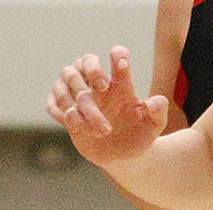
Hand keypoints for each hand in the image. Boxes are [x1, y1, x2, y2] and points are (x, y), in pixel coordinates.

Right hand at [46, 46, 169, 167]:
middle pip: (84, 60)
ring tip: (102, 129)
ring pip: (65, 80)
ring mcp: (78, 97)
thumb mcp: (154, 126)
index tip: (122, 62)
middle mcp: (97, 86)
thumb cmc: (139, 135)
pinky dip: (62, 113)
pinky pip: (53, 104)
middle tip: (103, 87)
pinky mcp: (66, 112)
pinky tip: (78, 128)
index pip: (117, 57)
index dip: (118, 55)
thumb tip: (154, 101)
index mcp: (120, 84)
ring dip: (81, 103)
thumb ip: (158, 112)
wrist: (123, 156)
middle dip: (92, 69)